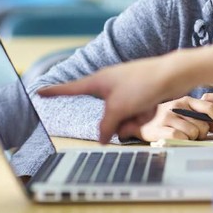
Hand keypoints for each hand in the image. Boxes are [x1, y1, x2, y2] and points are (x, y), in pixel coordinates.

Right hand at [37, 54, 187, 143]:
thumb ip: (106, 125)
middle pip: (105, 114)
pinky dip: (142, 115)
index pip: (70, 88)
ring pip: (121, 116)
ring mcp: (125, 89)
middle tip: (133, 112)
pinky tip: (153, 108)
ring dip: (132, 119)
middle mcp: (109, 84)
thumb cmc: (142, 84)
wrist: (173, 74)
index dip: (54, 92)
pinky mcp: (139, 94)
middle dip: (118, 120)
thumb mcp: (118, 108)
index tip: (39, 91)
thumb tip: (102, 138)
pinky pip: (134, 113)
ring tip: (145, 109)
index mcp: (98, 81)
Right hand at [135, 96, 212, 141]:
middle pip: (203, 125)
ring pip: (194, 133)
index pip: (210, 108)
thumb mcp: (182, 112)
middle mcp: (178, 105)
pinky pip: (181, 138)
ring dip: (191, 139)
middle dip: (202, 134)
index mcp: (186, 101)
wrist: (137, 122)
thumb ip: (200, 116)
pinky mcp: (160, 128)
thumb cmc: (164, 119)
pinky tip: (175, 139)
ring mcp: (168, 116)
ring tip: (181, 136)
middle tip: (193, 135)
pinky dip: (182, 141)